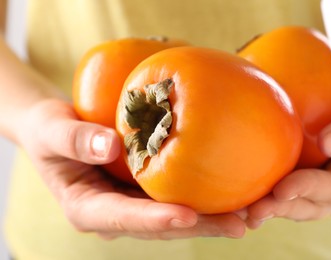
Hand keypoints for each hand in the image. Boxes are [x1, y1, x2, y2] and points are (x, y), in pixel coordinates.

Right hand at [18, 98, 245, 238]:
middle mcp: (116, 213)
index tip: (187, 217)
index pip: (124, 219)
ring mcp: (133, 202)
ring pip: (175, 214)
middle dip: (199, 226)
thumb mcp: (51, 130)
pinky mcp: (146, 188)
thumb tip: (111, 145)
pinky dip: (205, 192)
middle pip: (160, 225)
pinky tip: (234, 185)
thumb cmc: (48, 129)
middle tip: (239, 224)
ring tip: (250, 211)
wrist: (58, 128)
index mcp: (88, 209)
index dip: (155, 221)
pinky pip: (177, 193)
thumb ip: (74, 139)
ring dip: (211, 215)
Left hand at [245, 71, 330, 227]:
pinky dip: (255, 190)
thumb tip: (329, 142)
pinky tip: (232, 191)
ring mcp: (311, 186)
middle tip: (253, 210)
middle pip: (306, 206)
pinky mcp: (293, 175)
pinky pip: (274, 185)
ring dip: (264, 208)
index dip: (308, 191)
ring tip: (238, 210)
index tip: (283, 190)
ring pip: (287, 204)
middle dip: (280, 209)